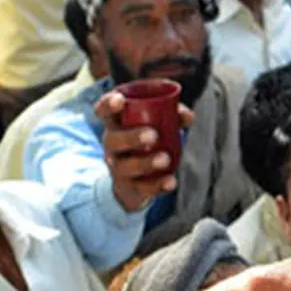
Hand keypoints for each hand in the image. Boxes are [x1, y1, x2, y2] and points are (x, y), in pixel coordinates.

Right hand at [96, 90, 195, 211]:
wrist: (132, 184)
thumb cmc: (144, 144)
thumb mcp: (154, 127)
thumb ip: (172, 116)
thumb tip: (186, 116)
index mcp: (115, 125)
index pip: (104, 111)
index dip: (108, 104)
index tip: (120, 100)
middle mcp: (112, 146)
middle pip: (113, 140)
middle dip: (132, 137)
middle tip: (153, 135)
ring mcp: (118, 169)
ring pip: (125, 166)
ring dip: (145, 162)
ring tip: (165, 159)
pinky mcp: (128, 189)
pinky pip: (141, 189)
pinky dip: (158, 186)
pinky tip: (171, 182)